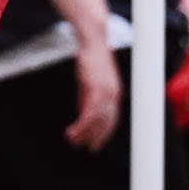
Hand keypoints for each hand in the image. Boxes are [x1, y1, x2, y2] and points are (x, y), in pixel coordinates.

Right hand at [65, 32, 122, 148]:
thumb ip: (88, 98)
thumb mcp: (89, 81)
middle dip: (96, 138)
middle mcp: (113, 95)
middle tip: (85, 148)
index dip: (104, 134)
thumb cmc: (91, 59)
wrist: (93, 41)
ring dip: (85, 133)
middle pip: (106, 123)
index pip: (111, 120)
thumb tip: (84, 113)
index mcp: (114, 94)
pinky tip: (74, 129)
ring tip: (73, 140)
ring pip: (97, 120)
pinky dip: (82, 123)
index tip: (95, 145)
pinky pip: (89, 112)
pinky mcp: (95, 88)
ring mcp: (106, 92)